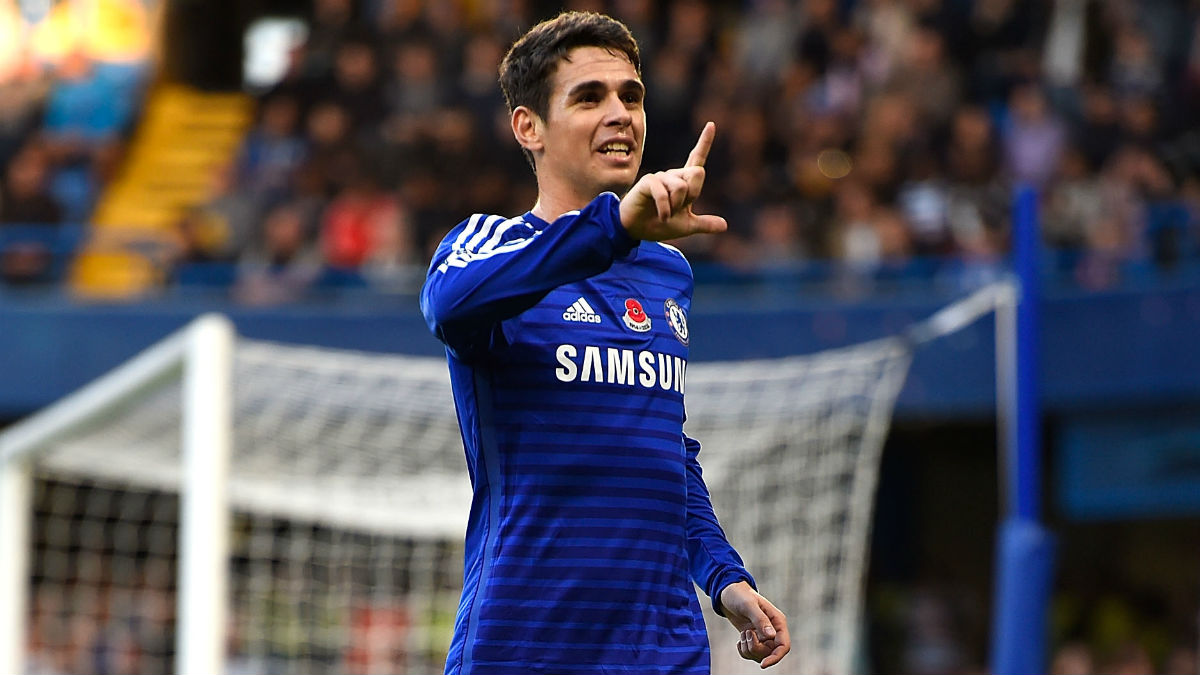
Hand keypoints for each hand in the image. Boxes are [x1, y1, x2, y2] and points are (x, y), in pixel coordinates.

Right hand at [619, 122, 727, 240]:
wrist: (635, 230)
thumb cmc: (658, 225)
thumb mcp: (686, 227)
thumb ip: (704, 224)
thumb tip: (724, 226)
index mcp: (683, 182)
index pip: (697, 159)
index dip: (705, 142)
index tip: (711, 124)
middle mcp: (673, 175)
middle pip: (698, 173)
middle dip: (692, 195)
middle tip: (677, 209)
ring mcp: (660, 177)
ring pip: (682, 186)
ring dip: (676, 207)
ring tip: (665, 214)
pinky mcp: (648, 181)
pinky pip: (665, 194)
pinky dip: (665, 209)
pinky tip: (661, 216)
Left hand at [720, 581, 790, 668]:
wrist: (728, 594)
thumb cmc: (740, 595)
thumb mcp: (749, 606)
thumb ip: (760, 620)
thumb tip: (771, 636)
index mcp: (777, 621)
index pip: (784, 645)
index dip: (776, 657)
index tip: (763, 664)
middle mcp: (773, 630)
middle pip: (771, 653)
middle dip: (756, 649)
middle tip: (745, 635)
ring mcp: (764, 635)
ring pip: (761, 655)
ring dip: (749, 649)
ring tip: (742, 635)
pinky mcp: (754, 639)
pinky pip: (752, 653)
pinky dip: (744, 651)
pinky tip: (739, 640)